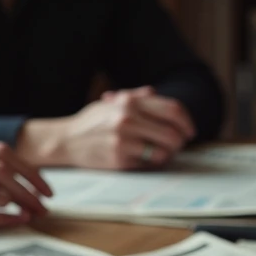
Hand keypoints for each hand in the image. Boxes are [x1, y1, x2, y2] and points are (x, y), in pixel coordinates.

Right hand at [18, 86, 195, 170]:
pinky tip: (145, 159)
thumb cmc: (90, 122)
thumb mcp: (110, 103)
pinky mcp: (120, 158)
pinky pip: (148, 163)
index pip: (172, 109)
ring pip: (163, 151)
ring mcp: (124, 139)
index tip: (189, 130)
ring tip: (163, 153)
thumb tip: (154, 93)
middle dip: (180, 141)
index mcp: (129, 102)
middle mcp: (128, 118)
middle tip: (178, 145)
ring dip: (168, 154)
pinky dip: (152, 162)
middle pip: (172, 132)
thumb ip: (134, 96)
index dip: (187, 121)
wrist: (66, 140)